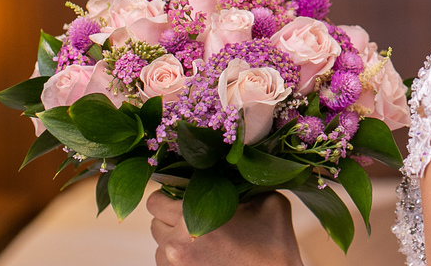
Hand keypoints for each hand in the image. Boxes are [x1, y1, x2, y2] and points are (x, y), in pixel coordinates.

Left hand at [148, 190, 304, 265]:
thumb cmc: (275, 245)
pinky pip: (167, 265)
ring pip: (160, 246)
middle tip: (198, 215)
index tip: (185, 194)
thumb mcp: (269, 202)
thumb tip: (229, 173)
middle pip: (155, 223)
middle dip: (172, 217)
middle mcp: (175, 246)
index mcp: (193, 218)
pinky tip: (205, 255)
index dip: (169, 194)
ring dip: (175, 239)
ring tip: (204, 239)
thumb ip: (244, 185)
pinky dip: (181, 257)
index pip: (155, 201)